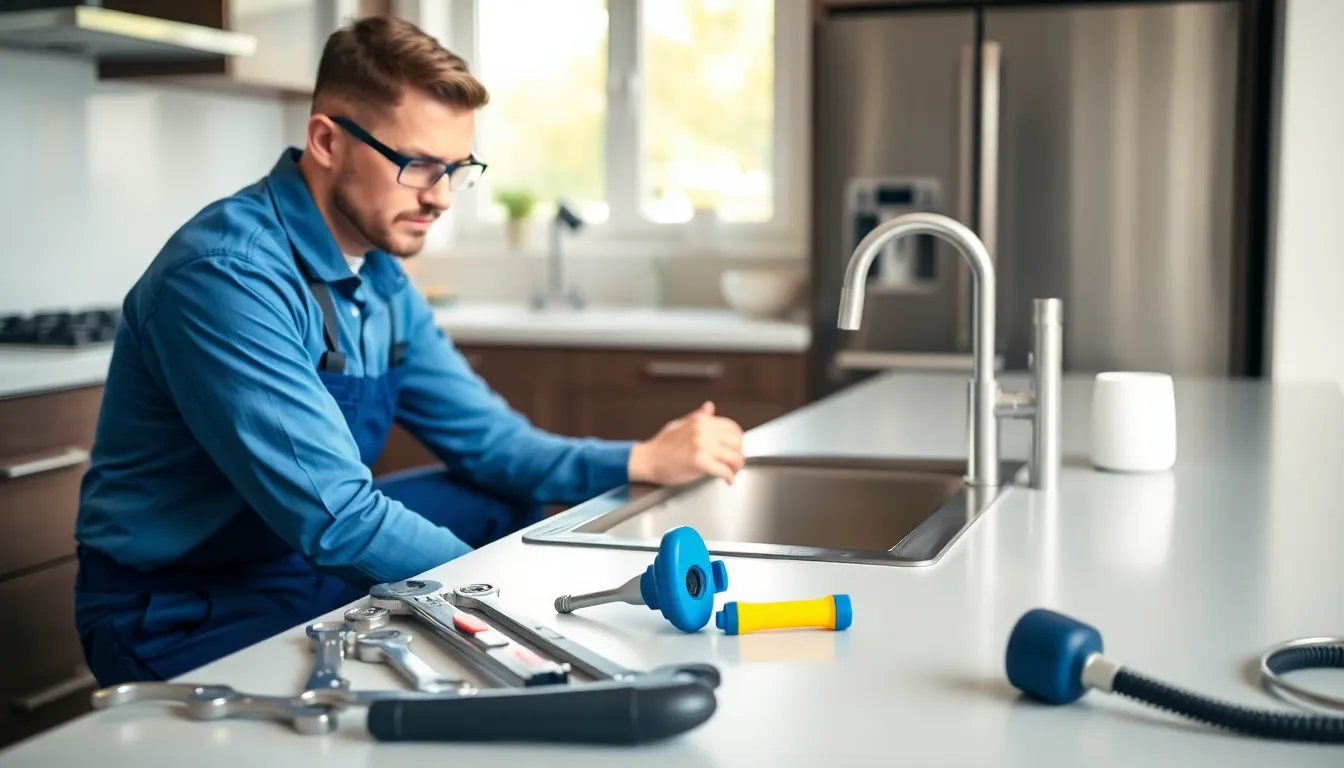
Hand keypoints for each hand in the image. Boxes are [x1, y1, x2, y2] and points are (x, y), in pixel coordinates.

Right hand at [627, 401, 744, 485]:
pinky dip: (729, 477)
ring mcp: (702, 446)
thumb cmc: (661, 445)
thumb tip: (709, 406)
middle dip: (739, 454)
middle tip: (736, 463)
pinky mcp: (699, 462)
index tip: (736, 448)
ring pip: (734, 457)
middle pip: (736, 442)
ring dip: (737, 467)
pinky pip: (724, 470)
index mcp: (700, 421)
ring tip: (733, 472)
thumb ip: (697, 417)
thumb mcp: (680, 424)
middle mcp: (703, 431)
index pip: (732, 428)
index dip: (738, 440)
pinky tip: (727, 480)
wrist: (648, 459)